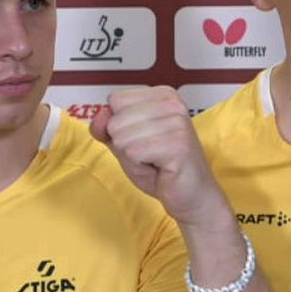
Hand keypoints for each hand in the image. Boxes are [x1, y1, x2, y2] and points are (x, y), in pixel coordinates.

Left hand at [89, 86, 230, 228]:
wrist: (191, 196)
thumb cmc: (160, 169)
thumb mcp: (125, 143)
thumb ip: (107, 128)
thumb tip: (99, 118)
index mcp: (162, 95)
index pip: (115, 100)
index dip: (119, 126)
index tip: (143, 139)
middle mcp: (172, 103)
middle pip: (116, 120)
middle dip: (125, 145)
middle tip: (150, 155)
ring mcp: (177, 122)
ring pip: (123, 138)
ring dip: (133, 158)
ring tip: (155, 162)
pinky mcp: (178, 144)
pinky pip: (134, 153)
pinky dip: (140, 167)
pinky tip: (160, 169)